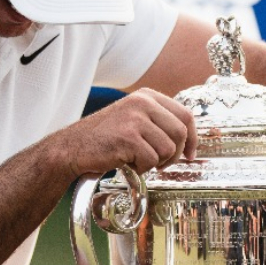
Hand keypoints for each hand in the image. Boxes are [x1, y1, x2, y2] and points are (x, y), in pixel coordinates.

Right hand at [60, 88, 197, 177]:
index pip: (185, 115)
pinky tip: (126, 163)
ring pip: (168, 149)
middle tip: (160, 164)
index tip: (190, 154)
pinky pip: (151, 161)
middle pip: (180, 133)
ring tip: (136, 160)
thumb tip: (189, 139)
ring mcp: (135, 119)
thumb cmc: (104, 137)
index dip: (193, 138)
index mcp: (147, 96)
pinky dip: (141, 168)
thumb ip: (158, 121)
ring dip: (155, 162)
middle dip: (174, 155)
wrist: (72, 147)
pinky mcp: (128, 138)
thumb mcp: (133, 118)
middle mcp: (143, 103)